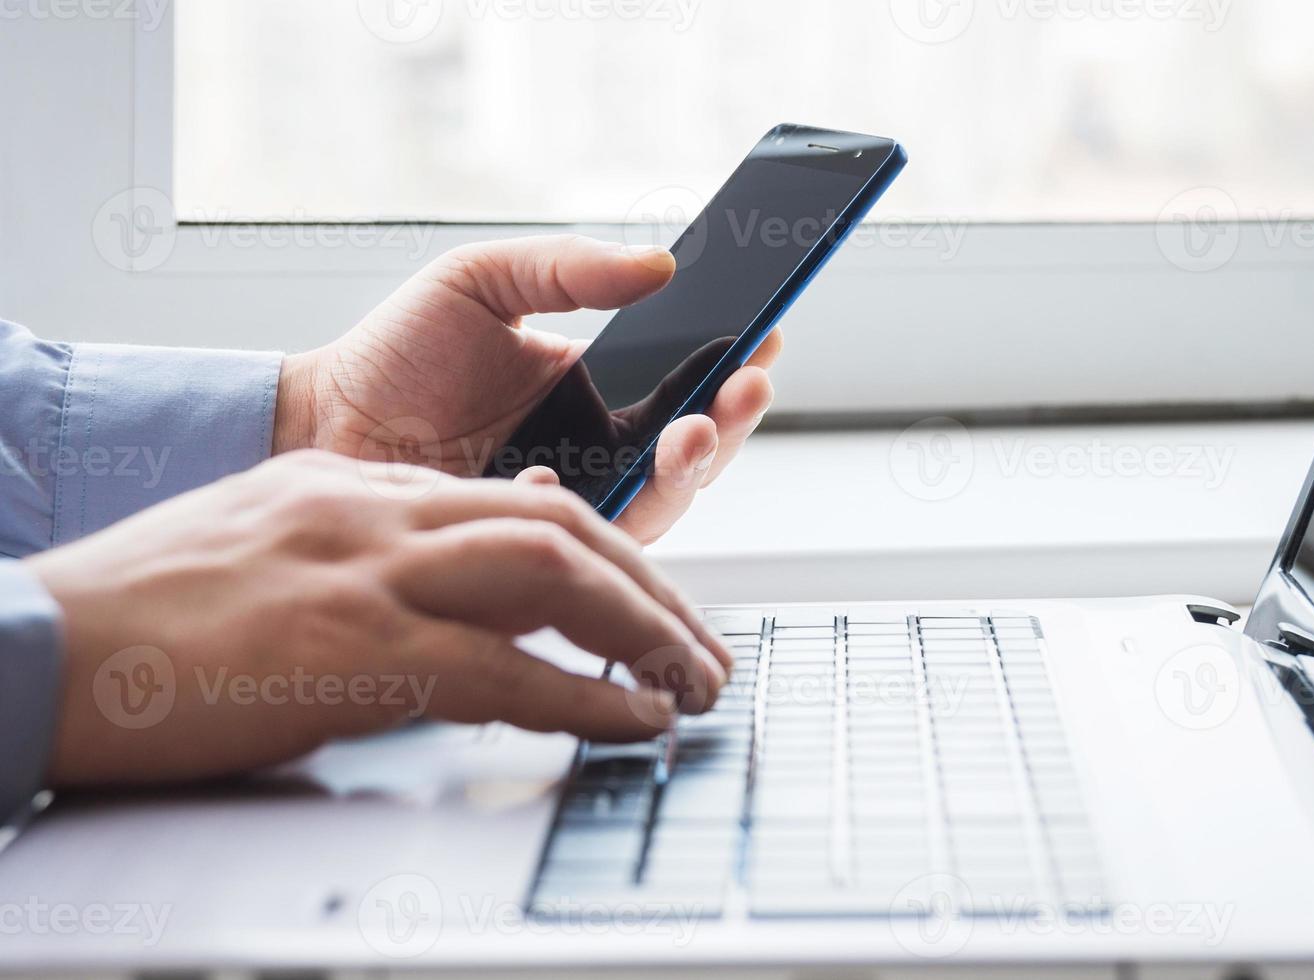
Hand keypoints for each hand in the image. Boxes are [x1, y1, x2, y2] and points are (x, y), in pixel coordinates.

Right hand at [25, 452, 730, 786]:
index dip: (605, 549)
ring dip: (645, 629)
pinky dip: (585, 697)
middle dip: (651, 585)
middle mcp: (378, 512)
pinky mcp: (352, 648)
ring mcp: (369, 573)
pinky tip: (633, 720)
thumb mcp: (271, 552)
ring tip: (695, 679)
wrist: (39, 641)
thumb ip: (363, 562)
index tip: (646, 596)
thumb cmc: (144, 614)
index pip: (521, 500)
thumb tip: (439, 612)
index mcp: (361, 486)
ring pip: (554, 575)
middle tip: (702, 642)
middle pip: (563, 525)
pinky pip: (506, 669)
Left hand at [275, 235, 781, 544]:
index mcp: (594, 391)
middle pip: (692, 453)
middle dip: (731, 423)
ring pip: (656, 506)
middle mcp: (593, 455)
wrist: (319, 420)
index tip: (766, 336)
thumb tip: (661, 264)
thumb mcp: (484, 280)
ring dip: (684, 473)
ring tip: (689, 432)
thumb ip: (570, 269)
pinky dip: (575, 512)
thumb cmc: (396, 351)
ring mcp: (565, 504)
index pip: (687, 385)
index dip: (733, 367)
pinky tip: (547, 478)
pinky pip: (574, 543)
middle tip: (742, 390)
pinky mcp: (526, 549)